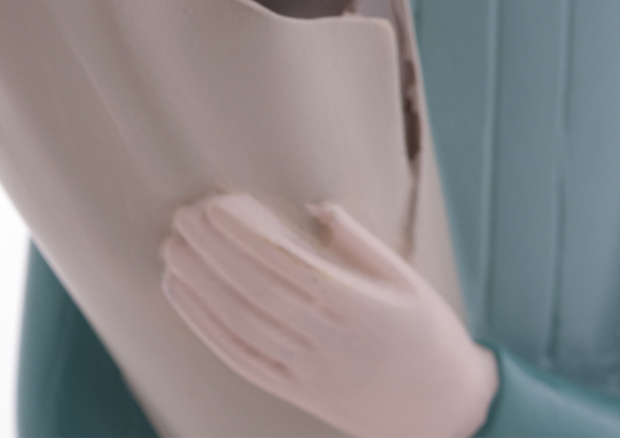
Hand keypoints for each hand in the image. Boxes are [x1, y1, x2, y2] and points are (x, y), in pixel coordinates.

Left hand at [162, 194, 497, 437]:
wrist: (448, 415)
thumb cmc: (428, 335)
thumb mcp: (404, 279)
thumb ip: (356, 240)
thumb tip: (313, 206)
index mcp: (354, 305)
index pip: (283, 262)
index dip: (242, 233)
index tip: (214, 204)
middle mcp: (326, 340)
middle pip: (252, 290)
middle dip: (210, 250)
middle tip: (183, 215)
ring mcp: (307, 371)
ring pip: (239, 324)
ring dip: (198, 284)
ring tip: (171, 249)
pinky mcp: (295, 391)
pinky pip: (239, 357)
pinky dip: (204, 325)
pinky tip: (181, 295)